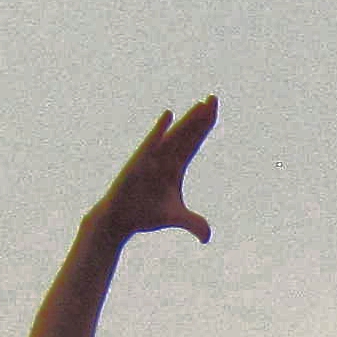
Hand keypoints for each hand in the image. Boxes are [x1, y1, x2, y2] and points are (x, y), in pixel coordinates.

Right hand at [91, 100, 216, 244]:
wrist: (121, 219)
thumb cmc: (146, 213)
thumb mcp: (176, 218)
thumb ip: (194, 224)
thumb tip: (208, 238)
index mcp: (175, 166)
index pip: (193, 141)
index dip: (204, 126)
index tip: (215, 109)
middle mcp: (165, 158)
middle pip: (188, 134)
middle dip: (201, 117)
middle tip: (214, 98)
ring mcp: (153, 159)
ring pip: (175, 136)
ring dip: (188, 121)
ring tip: (200, 106)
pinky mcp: (140, 163)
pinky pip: (152, 143)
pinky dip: (160, 130)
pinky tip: (168, 116)